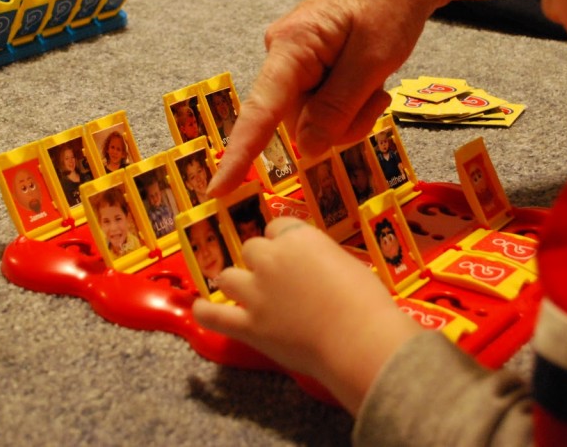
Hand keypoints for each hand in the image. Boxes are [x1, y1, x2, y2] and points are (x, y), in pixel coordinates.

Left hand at [192, 218, 421, 413]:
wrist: (358, 338)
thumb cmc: (366, 301)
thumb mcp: (348, 263)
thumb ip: (322, 260)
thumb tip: (316, 270)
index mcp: (298, 238)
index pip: (277, 228)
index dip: (283, 243)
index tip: (291, 256)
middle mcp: (271, 258)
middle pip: (252, 249)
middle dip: (261, 262)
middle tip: (278, 280)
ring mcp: (255, 292)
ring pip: (228, 276)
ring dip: (236, 283)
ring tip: (245, 293)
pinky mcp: (248, 325)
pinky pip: (214, 315)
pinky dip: (205, 311)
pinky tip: (199, 308)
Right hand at [207, 0, 541, 195]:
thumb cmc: (392, 1)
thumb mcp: (373, 61)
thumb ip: (337, 108)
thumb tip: (306, 149)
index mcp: (291, 47)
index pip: (260, 112)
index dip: (239, 155)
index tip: (216, 190)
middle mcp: (282, 53)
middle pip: (298, 122)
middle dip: (341, 123)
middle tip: (379, 97)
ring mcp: (295, 58)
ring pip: (315, 118)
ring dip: (351, 113)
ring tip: (378, 82)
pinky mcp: (310, 62)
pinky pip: (323, 103)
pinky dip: (351, 102)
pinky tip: (371, 79)